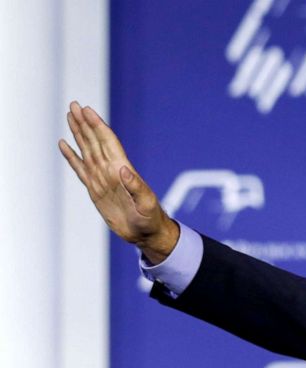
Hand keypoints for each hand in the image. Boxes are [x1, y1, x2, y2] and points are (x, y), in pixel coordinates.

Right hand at [59, 101, 177, 263]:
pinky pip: (80, 169)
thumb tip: (122, 169)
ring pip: (87, 150)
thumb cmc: (150, 219)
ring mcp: (102, 179)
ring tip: (70, 116)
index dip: (97, 126)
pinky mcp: (95, 190)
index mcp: (123, 170)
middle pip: (95, 141)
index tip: (87, 111)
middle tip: (74, 105)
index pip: (108, 142)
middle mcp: (111, 171)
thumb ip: (135, 186)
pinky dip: (72, 157)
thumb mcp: (146, 204)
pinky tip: (64, 145)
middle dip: (85, 123)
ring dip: (79, 133)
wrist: (146, 234)